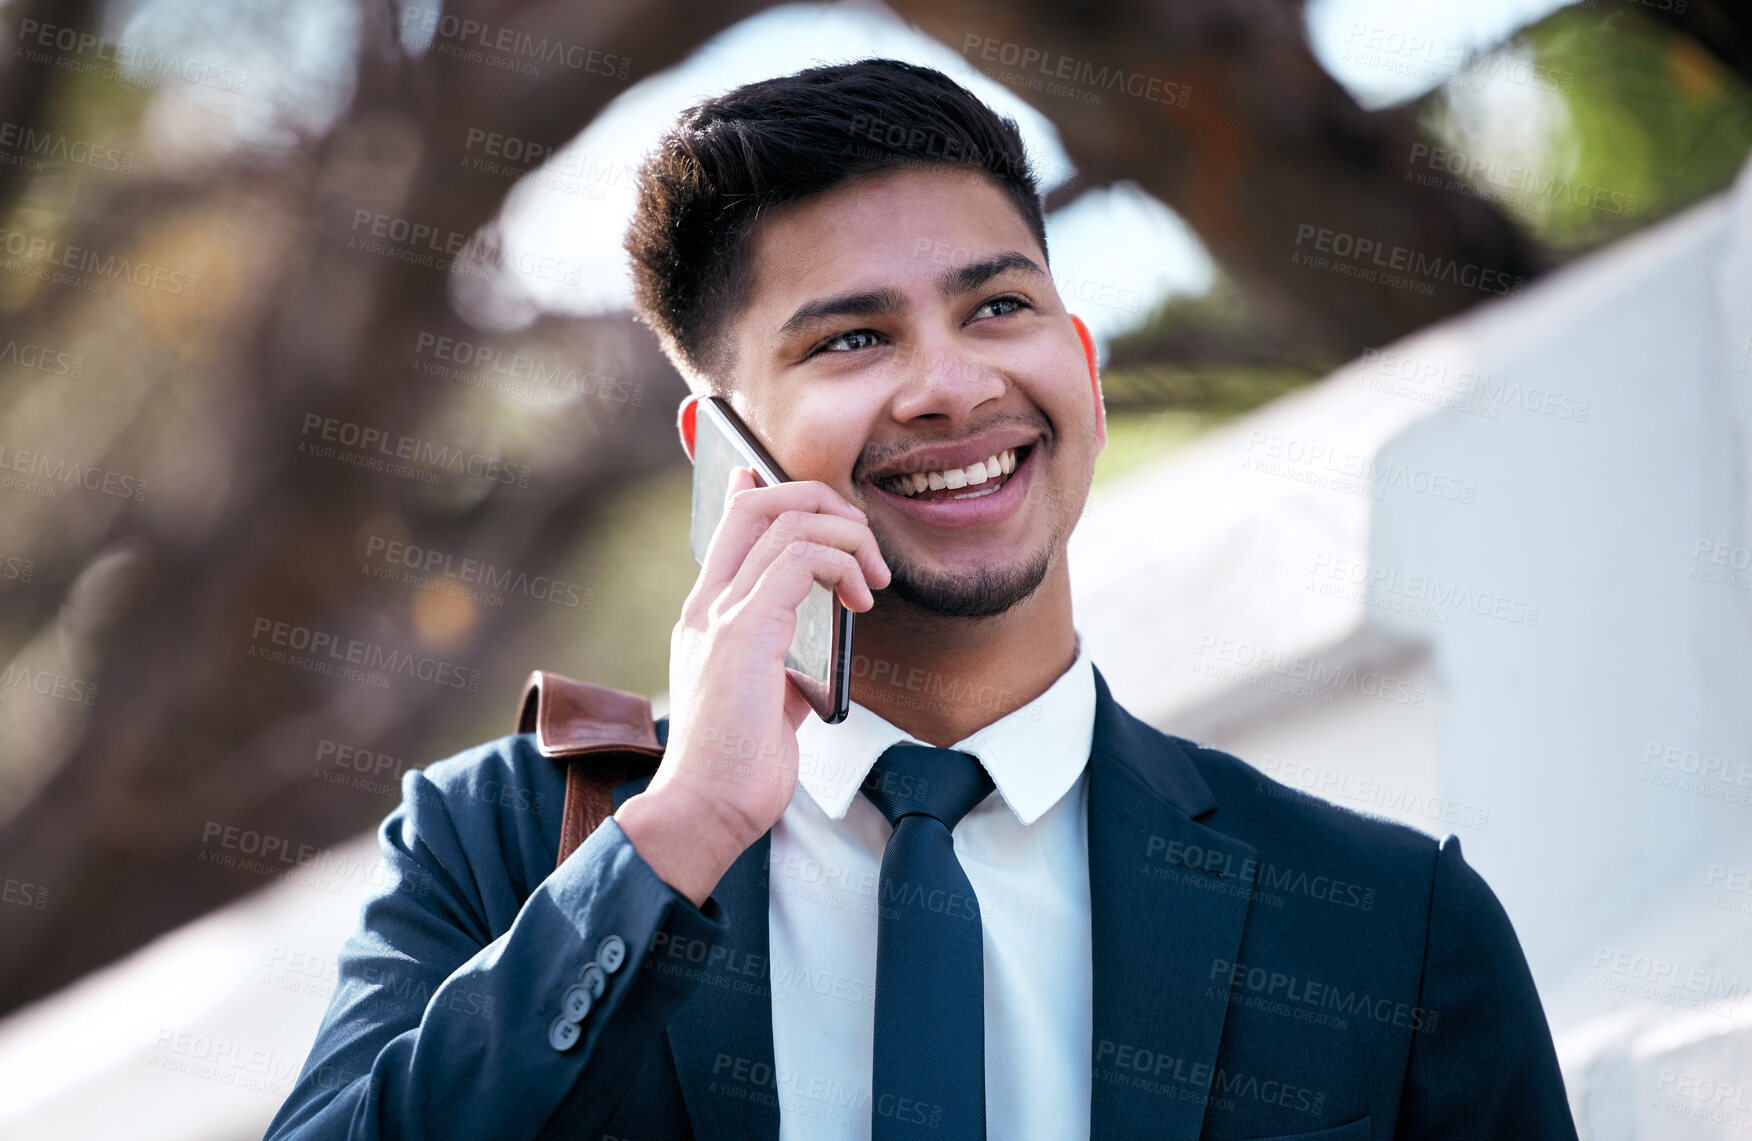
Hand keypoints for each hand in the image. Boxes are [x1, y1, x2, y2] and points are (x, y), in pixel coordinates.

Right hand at [614, 468, 888, 904]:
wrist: (707, 809)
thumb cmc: (736, 768)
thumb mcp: (767, 697)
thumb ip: (784, 656)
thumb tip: (819, 634)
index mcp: (705, 618)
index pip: (729, 528)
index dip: (760, 489)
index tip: (783, 477)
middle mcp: (706, 606)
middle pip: (757, 504)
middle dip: (820, 501)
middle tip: (862, 540)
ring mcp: (721, 615)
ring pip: (785, 522)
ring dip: (846, 537)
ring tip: (873, 578)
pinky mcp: (745, 632)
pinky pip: (801, 560)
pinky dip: (841, 563)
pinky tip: (860, 598)